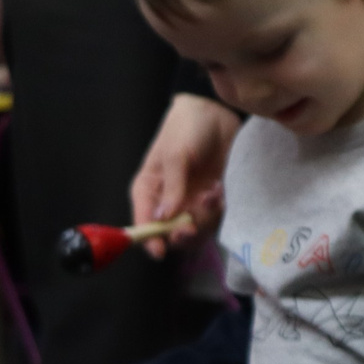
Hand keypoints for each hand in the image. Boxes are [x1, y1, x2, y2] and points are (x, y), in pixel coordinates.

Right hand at [130, 94, 239, 258]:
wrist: (218, 113)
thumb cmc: (187, 128)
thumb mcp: (176, 155)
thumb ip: (172, 188)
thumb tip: (164, 218)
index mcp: (149, 190)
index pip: (144, 222)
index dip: (150, 240)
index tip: (161, 250)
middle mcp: (169, 201)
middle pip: (170, 234)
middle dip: (181, 235)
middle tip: (191, 227)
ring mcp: (192, 202)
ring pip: (196, 230)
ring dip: (205, 219)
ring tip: (212, 193)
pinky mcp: (214, 200)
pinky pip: (216, 218)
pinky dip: (219, 209)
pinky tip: (220, 189)